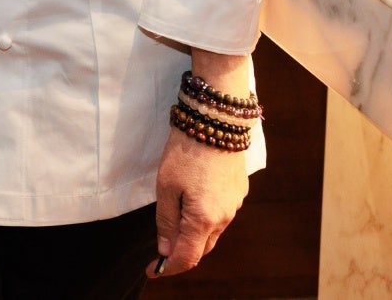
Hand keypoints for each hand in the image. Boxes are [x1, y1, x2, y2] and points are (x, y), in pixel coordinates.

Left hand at [148, 127, 247, 277]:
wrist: (216, 121)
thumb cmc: (186, 152)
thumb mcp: (166, 186)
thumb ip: (167, 221)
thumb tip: (166, 250)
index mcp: (204, 220)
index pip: (188, 258)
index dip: (168, 268)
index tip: (151, 270)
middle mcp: (224, 217)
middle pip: (202, 248)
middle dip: (182, 253)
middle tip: (161, 250)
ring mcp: (235, 204)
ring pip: (213, 231)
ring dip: (195, 235)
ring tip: (175, 227)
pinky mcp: (239, 191)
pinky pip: (222, 214)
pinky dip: (206, 219)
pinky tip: (194, 205)